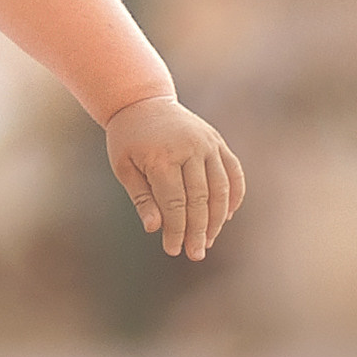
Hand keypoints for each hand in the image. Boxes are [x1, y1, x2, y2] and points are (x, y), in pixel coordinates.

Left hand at [104, 96, 244, 259]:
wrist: (143, 102)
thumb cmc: (128, 139)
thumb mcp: (123, 167)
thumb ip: (141, 198)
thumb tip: (154, 228)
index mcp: (161, 156)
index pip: (175, 202)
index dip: (176, 229)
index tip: (173, 250)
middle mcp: (189, 148)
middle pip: (199, 199)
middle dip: (198, 230)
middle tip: (196, 254)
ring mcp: (207, 143)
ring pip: (220, 188)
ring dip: (217, 218)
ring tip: (210, 241)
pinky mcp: (217, 141)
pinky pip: (233, 172)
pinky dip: (233, 195)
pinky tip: (227, 217)